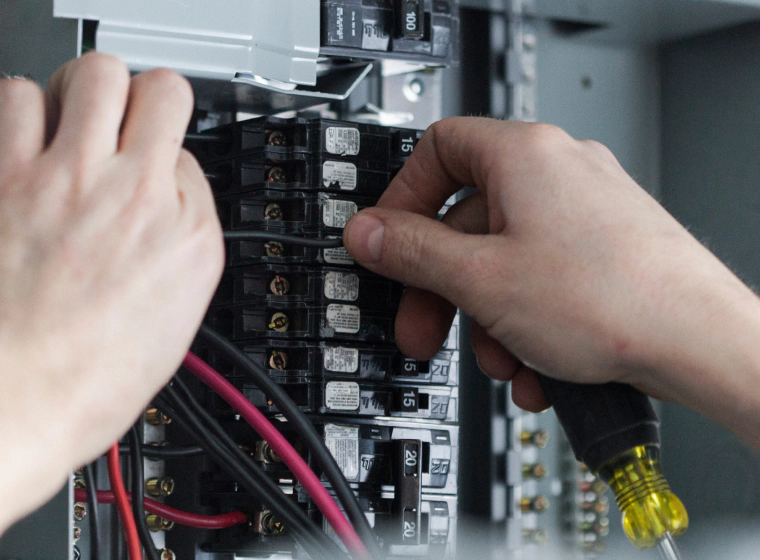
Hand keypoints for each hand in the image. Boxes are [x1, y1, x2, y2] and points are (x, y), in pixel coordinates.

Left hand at [0, 53, 222, 530]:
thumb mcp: (174, 320)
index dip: (168, 161)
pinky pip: (10, 97)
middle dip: (139, 97)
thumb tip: (169, 197)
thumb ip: (179, 242)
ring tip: (60, 133)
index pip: (190, 155)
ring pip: (87, 76)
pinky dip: (14, 113)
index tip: (153, 168)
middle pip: (154, 87)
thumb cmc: (84, 381)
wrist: (8, 408)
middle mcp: (134, 195)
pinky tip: (16, 147)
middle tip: (118, 122)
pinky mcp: (1, 176)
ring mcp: (67, 179)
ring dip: (74, 100)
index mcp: (186, 235)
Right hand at [343, 117, 759, 444]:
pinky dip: (525, 322)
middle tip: (424, 327)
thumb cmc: (613, 299)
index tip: (387, 243)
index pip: (435, 150)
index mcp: (523, 154)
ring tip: (501, 361)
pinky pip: (540, 279)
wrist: (703, 344)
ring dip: (487, 318)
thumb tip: (368, 234)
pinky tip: (534, 366)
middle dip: (441, 287)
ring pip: (503, 260)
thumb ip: (412, 252)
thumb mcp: (481, 279)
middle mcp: (558, 171)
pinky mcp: (604, 250)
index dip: (402, 198)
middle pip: (467, 220)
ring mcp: (585, 211)